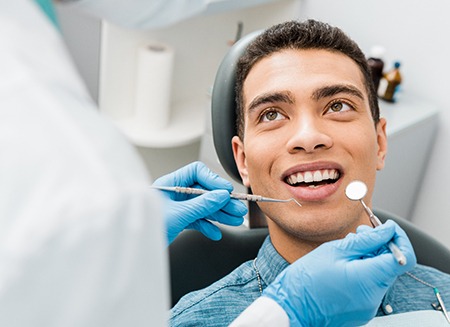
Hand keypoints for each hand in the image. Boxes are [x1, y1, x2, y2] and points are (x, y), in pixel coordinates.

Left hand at [153, 161, 246, 244]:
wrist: (135, 249)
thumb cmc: (146, 229)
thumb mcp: (178, 214)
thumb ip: (201, 205)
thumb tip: (221, 196)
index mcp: (169, 184)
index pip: (196, 173)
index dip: (213, 180)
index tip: (226, 191)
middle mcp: (173, 193)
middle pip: (204, 191)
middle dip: (221, 201)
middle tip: (237, 209)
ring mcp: (176, 207)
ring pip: (203, 207)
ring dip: (219, 214)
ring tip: (234, 220)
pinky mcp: (177, 221)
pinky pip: (197, 220)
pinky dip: (207, 226)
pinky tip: (215, 233)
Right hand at [262, 220, 416, 326]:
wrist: (291, 308)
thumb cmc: (306, 280)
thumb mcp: (334, 250)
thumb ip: (366, 240)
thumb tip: (387, 230)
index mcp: (369, 279)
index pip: (404, 257)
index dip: (399, 239)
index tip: (386, 228)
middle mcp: (374, 297)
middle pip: (390, 265)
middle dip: (379, 245)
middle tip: (359, 234)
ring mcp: (368, 306)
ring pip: (379, 274)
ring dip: (369, 258)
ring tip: (345, 250)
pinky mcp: (361, 310)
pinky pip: (369, 286)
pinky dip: (362, 271)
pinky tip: (343, 265)